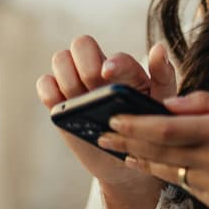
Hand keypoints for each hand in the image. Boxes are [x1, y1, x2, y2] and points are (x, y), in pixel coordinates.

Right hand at [37, 35, 176, 187]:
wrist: (126, 164)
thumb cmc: (147, 128)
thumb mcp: (162, 105)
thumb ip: (163, 76)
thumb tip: (158, 47)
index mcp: (126, 68)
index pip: (115, 56)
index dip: (112, 63)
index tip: (108, 75)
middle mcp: (98, 68)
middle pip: (82, 43)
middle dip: (86, 66)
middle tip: (94, 89)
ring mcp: (77, 82)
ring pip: (60, 58)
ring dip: (69, 79)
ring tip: (81, 100)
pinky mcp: (60, 100)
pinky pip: (45, 83)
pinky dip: (49, 91)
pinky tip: (64, 106)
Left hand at [99, 90, 208, 208]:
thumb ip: (203, 103)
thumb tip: (165, 104)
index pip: (168, 128)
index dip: (137, 124)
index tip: (114, 117)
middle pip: (160, 150)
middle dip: (127, 141)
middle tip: (102, 133)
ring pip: (166, 170)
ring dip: (139, 158)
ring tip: (117, 148)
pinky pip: (183, 184)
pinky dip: (163, 171)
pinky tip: (147, 162)